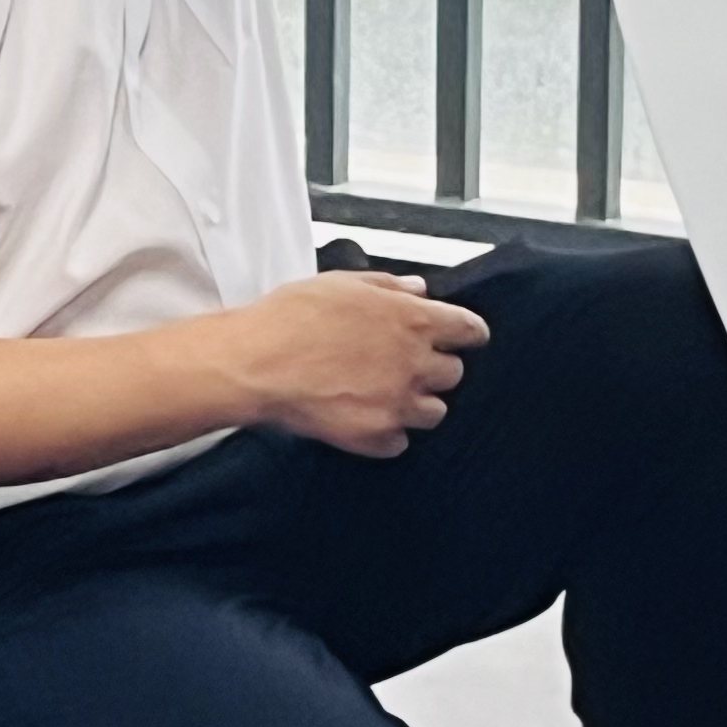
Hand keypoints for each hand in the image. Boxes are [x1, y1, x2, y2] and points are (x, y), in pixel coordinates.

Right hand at [219, 268, 487, 455]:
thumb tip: (418, 289)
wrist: (255, 362)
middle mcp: (415, 364)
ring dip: (416, 404)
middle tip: (404, 365)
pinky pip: (400, 442)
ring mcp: (398, 404)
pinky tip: (364, 418)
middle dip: (434, 369)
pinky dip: (387, 434)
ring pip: (434, 412)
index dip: (466, 334)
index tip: (461, 338)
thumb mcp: (342, 284)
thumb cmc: (291, 318)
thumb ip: (389, 287)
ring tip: (384, 395)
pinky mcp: (375, 437)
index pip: (471, 331)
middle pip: (454, 375)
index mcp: (414, 321)